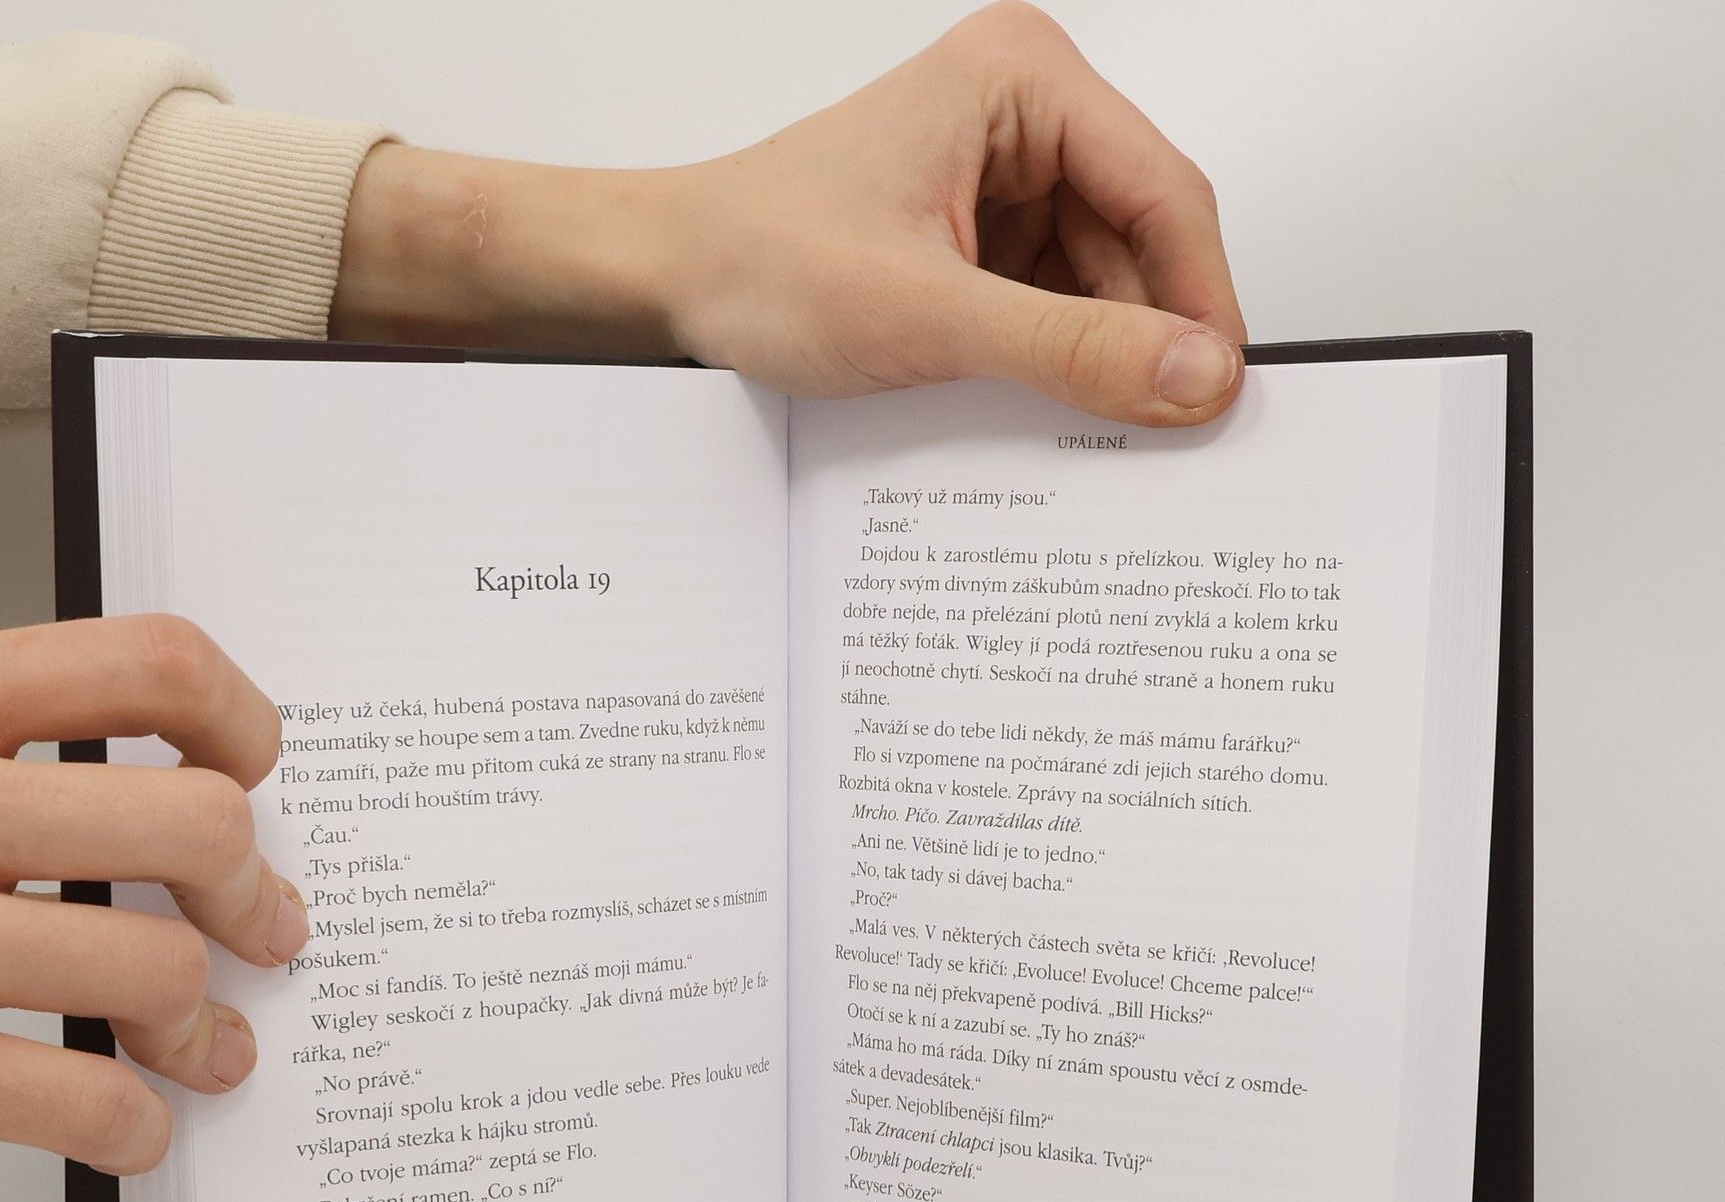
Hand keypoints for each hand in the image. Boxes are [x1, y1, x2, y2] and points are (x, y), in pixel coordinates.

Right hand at [0, 616, 307, 1173]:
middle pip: (192, 821)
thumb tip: (175, 799)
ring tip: (197, 1041)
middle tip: (260, 926)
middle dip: (251, 889)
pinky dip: (134, 1127)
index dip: (240, 717)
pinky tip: (126, 1123)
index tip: (253, 769)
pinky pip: (86, 1101)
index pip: (145, 661)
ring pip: (157, 966)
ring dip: (202, 1023)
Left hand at [333, 3, 1242, 425]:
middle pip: (1141, 239)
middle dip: (1148, 336)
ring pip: (1102, 280)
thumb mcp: (929, 318)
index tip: (1220, 393)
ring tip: (1089, 432)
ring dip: (1099, 357)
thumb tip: (1194, 376)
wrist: (668, 284)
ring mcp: (1003, 173)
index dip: (1202, 301)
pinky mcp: (980, 233)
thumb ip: (1069, 351)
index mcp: (1022, 79)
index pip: (1163, 193)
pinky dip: (1057, 360)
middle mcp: (1023, 112)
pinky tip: (1046, 409)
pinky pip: (1054, 301)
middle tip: (1166, 436)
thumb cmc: (759, 261)